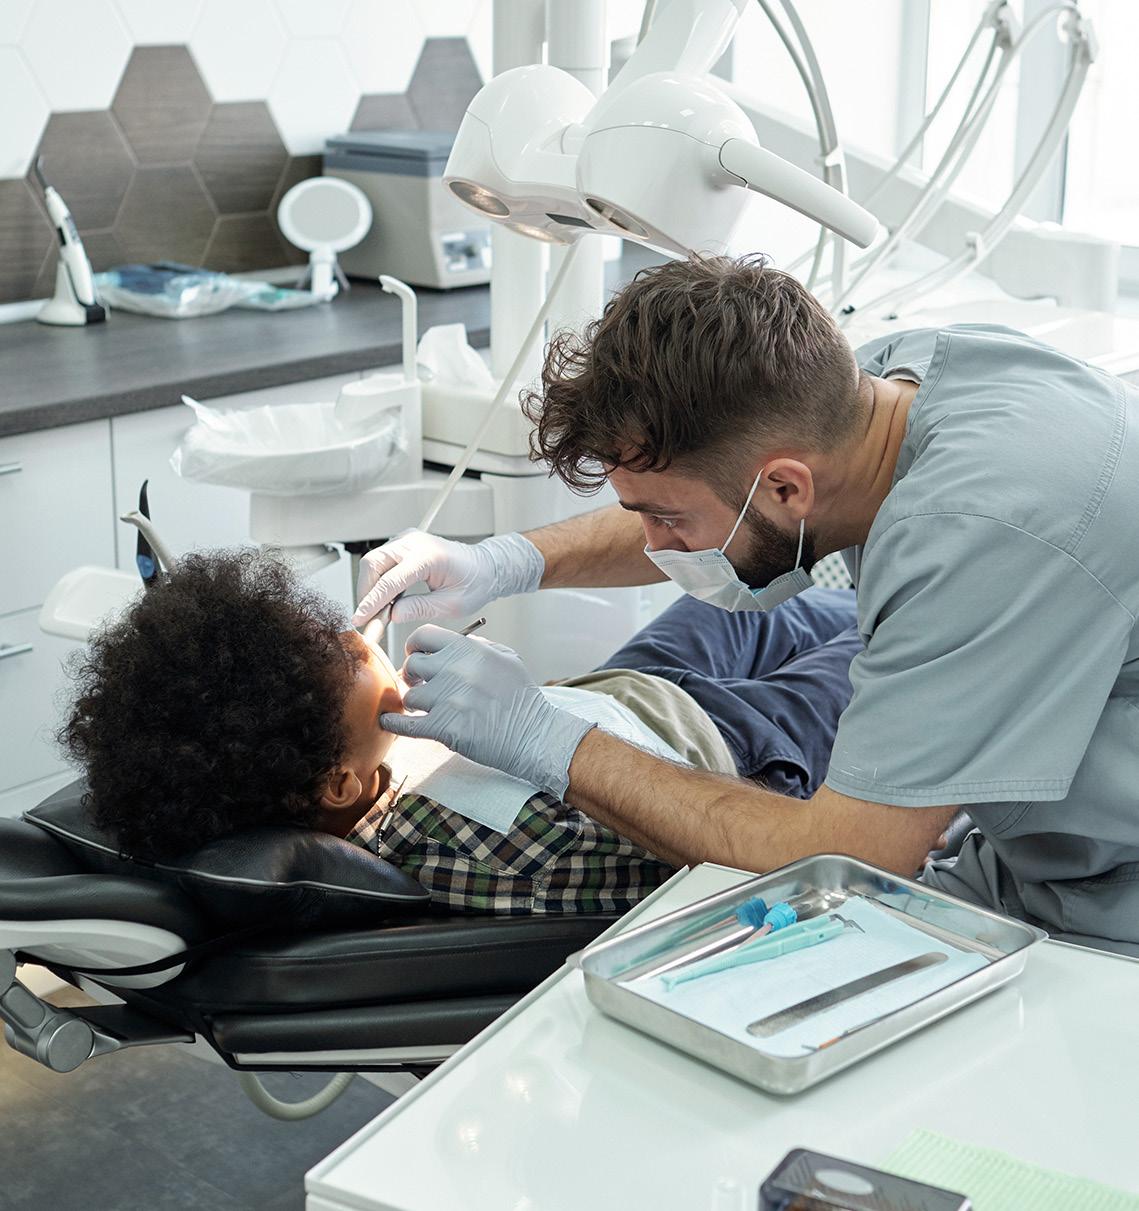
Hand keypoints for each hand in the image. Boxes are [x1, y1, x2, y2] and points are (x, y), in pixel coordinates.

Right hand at [352, 531, 544, 626]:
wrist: (485, 567)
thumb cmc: (475, 582)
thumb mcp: (452, 604)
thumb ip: (420, 608)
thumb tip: (392, 615)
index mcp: (428, 556)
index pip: (390, 580)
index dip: (372, 602)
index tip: (360, 619)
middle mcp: (414, 543)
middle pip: (373, 564)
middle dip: (366, 593)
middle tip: (367, 619)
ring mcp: (407, 540)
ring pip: (373, 562)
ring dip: (370, 588)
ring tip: (377, 612)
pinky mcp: (404, 544)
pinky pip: (382, 561)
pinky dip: (378, 581)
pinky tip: (385, 600)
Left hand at [380, 625, 593, 798]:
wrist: (532, 735)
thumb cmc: (522, 698)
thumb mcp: (506, 658)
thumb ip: (478, 646)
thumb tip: (453, 643)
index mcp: (469, 650)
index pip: (424, 635)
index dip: (415, 646)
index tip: (415, 655)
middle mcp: (455, 670)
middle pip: (411, 665)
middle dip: (412, 676)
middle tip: (418, 684)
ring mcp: (447, 699)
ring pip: (409, 696)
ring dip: (413, 703)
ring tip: (423, 708)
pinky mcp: (442, 727)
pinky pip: (404, 724)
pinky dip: (393, 723)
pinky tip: (388, 722)